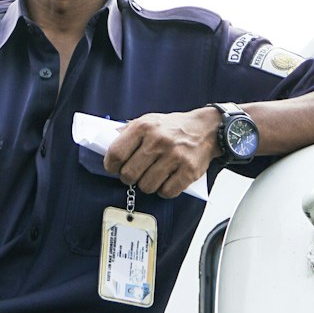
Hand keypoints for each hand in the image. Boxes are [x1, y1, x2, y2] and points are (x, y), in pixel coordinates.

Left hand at [103, 109, 220, 198]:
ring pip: (147, 186)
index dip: (111, 165)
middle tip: (135, 174)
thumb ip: (129, 133)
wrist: (207, 128)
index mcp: (144, 127)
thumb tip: (107, 147)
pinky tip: (167, 180)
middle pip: (129, 174)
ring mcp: (174, 156)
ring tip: (153, 175)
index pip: (115, 153)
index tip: (114, 168)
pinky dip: (164, 190)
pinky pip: (166, 192)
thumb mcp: (149, 121)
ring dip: (147, 185)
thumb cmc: (173, 127)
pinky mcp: (188, 171)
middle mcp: (158, 141)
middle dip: (129, 178)